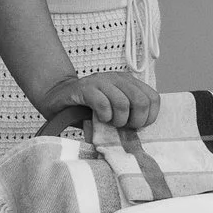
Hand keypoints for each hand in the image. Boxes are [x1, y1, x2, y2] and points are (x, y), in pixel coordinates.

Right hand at [37, 70, 159, 130]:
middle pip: (141, 101)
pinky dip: (104, 116)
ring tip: (110, 122)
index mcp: (129, 82)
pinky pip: (103, 103)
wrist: (58, 97)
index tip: (137, 125)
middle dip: (135, 120)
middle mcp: (118, 79)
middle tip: (124, 126)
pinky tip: (100, 118)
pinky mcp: (85, 87)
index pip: (153, 98)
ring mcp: (101, 81)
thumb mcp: (114, 110)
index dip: (149, 116)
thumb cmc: (89, 107)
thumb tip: (142, 133)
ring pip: (123, 103)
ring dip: (118, 119)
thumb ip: (129, 115)